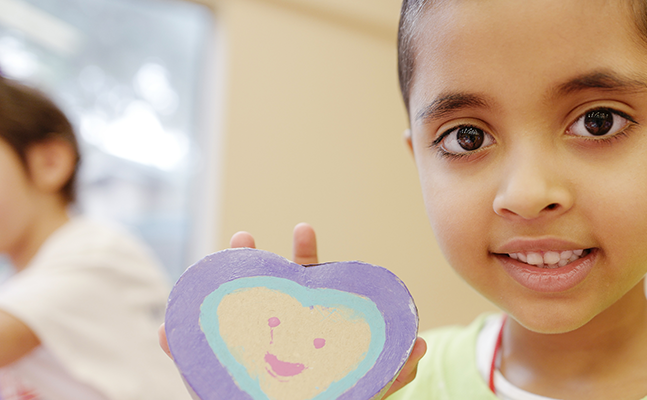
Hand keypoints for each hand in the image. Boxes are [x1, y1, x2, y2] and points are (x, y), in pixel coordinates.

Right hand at [158, 223, 425, 398]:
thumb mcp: (363, 392)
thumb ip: (389, 372)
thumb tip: (419, 345)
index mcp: (309, 334)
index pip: (306, 289)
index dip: (305, 259)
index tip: (303, 229)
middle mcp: (276, 341)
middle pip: (261, 294)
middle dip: (251, 261)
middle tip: (243, 236)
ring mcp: (247, 359)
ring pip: (226, 318)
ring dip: (212, 293)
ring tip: (203, 275)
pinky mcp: (221, 383)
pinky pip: (195, 364)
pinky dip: (180, 347)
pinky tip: (168, 331)